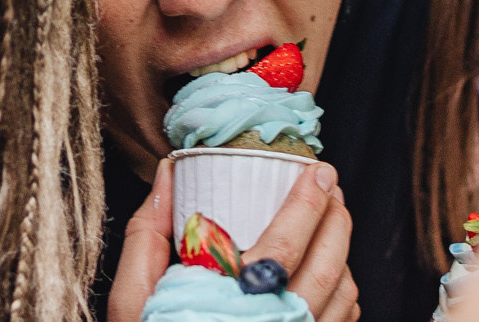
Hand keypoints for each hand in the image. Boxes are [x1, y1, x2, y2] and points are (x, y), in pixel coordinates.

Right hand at [107, 157, 357, 321]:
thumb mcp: (134, 306)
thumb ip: (147, 239)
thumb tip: (168, 175)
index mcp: (230, 308)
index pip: (286, 244)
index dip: (309, 202)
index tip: (317, 171)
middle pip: (328, 266)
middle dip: (337, 218)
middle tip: (332, 186)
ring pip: (342, 296)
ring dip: (344, 251)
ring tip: (333, 220)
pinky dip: (343, 292)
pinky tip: (330, 273)